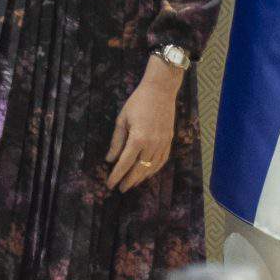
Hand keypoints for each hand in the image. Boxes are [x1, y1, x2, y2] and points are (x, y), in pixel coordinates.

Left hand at [104, 56, 182, 191]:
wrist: (161, 90)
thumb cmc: (138, 102)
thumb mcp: (122, 120)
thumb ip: (116, 141)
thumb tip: (110, 159)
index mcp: (138, 139)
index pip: (124, 164)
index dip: (116, 176)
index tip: (110, 184)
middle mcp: (151, 145)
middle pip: (138, 170)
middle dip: (128, 181)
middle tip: (120, 189)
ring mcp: (162, 144)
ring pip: (151, 168)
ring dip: (141, 178)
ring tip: (132, 184)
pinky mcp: (169, 141)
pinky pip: (161, 161)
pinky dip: (154, 170)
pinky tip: (147, 173)